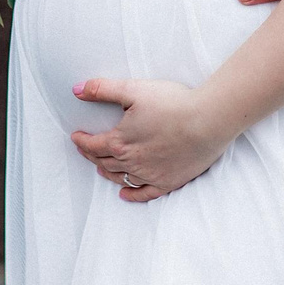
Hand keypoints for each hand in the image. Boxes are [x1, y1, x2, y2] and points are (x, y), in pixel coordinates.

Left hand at [69, 78, 228, 202]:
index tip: (76, 137)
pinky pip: (145, 194)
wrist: (207, 121)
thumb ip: (103, 89)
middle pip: (104, 162)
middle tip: (86, 150)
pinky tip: (125, 194)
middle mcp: (132, 162)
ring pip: (121, 178)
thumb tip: (76, 89)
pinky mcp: (168, 182)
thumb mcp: (133, 89)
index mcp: (120, 142)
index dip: (81, 141)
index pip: (93, 145)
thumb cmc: (172, 103)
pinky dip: (132, 195)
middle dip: (91, 156)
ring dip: (107, 173)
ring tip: (101, 169)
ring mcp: (150, 175)